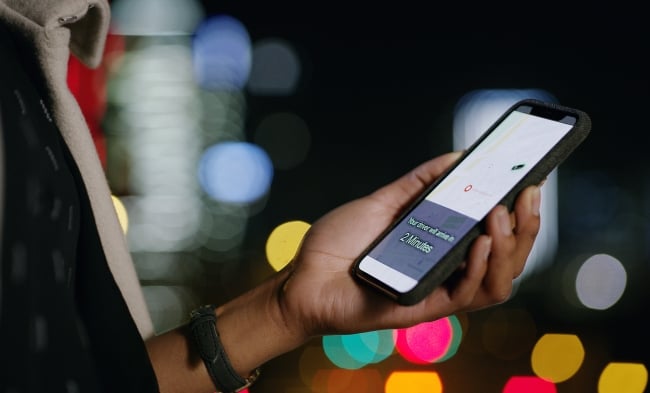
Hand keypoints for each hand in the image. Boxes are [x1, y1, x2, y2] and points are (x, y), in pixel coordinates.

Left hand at [277, 151, 540, 337]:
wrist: (302, 278)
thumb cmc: (337, 244)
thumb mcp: (380, 203)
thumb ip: (418, 184)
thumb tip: (457, 156)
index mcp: (441, 245)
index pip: (494, 233)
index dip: (519, 211)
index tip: (531, 179)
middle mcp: (447, 268)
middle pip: (506, 256)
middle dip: (525, 225)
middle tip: (528, 191)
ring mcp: (438, 289)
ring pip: (498, 279)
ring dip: (509, 246)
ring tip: (500, 212)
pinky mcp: (426, 308)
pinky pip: (467, 295)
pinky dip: (481, 268)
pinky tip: (480, 241)